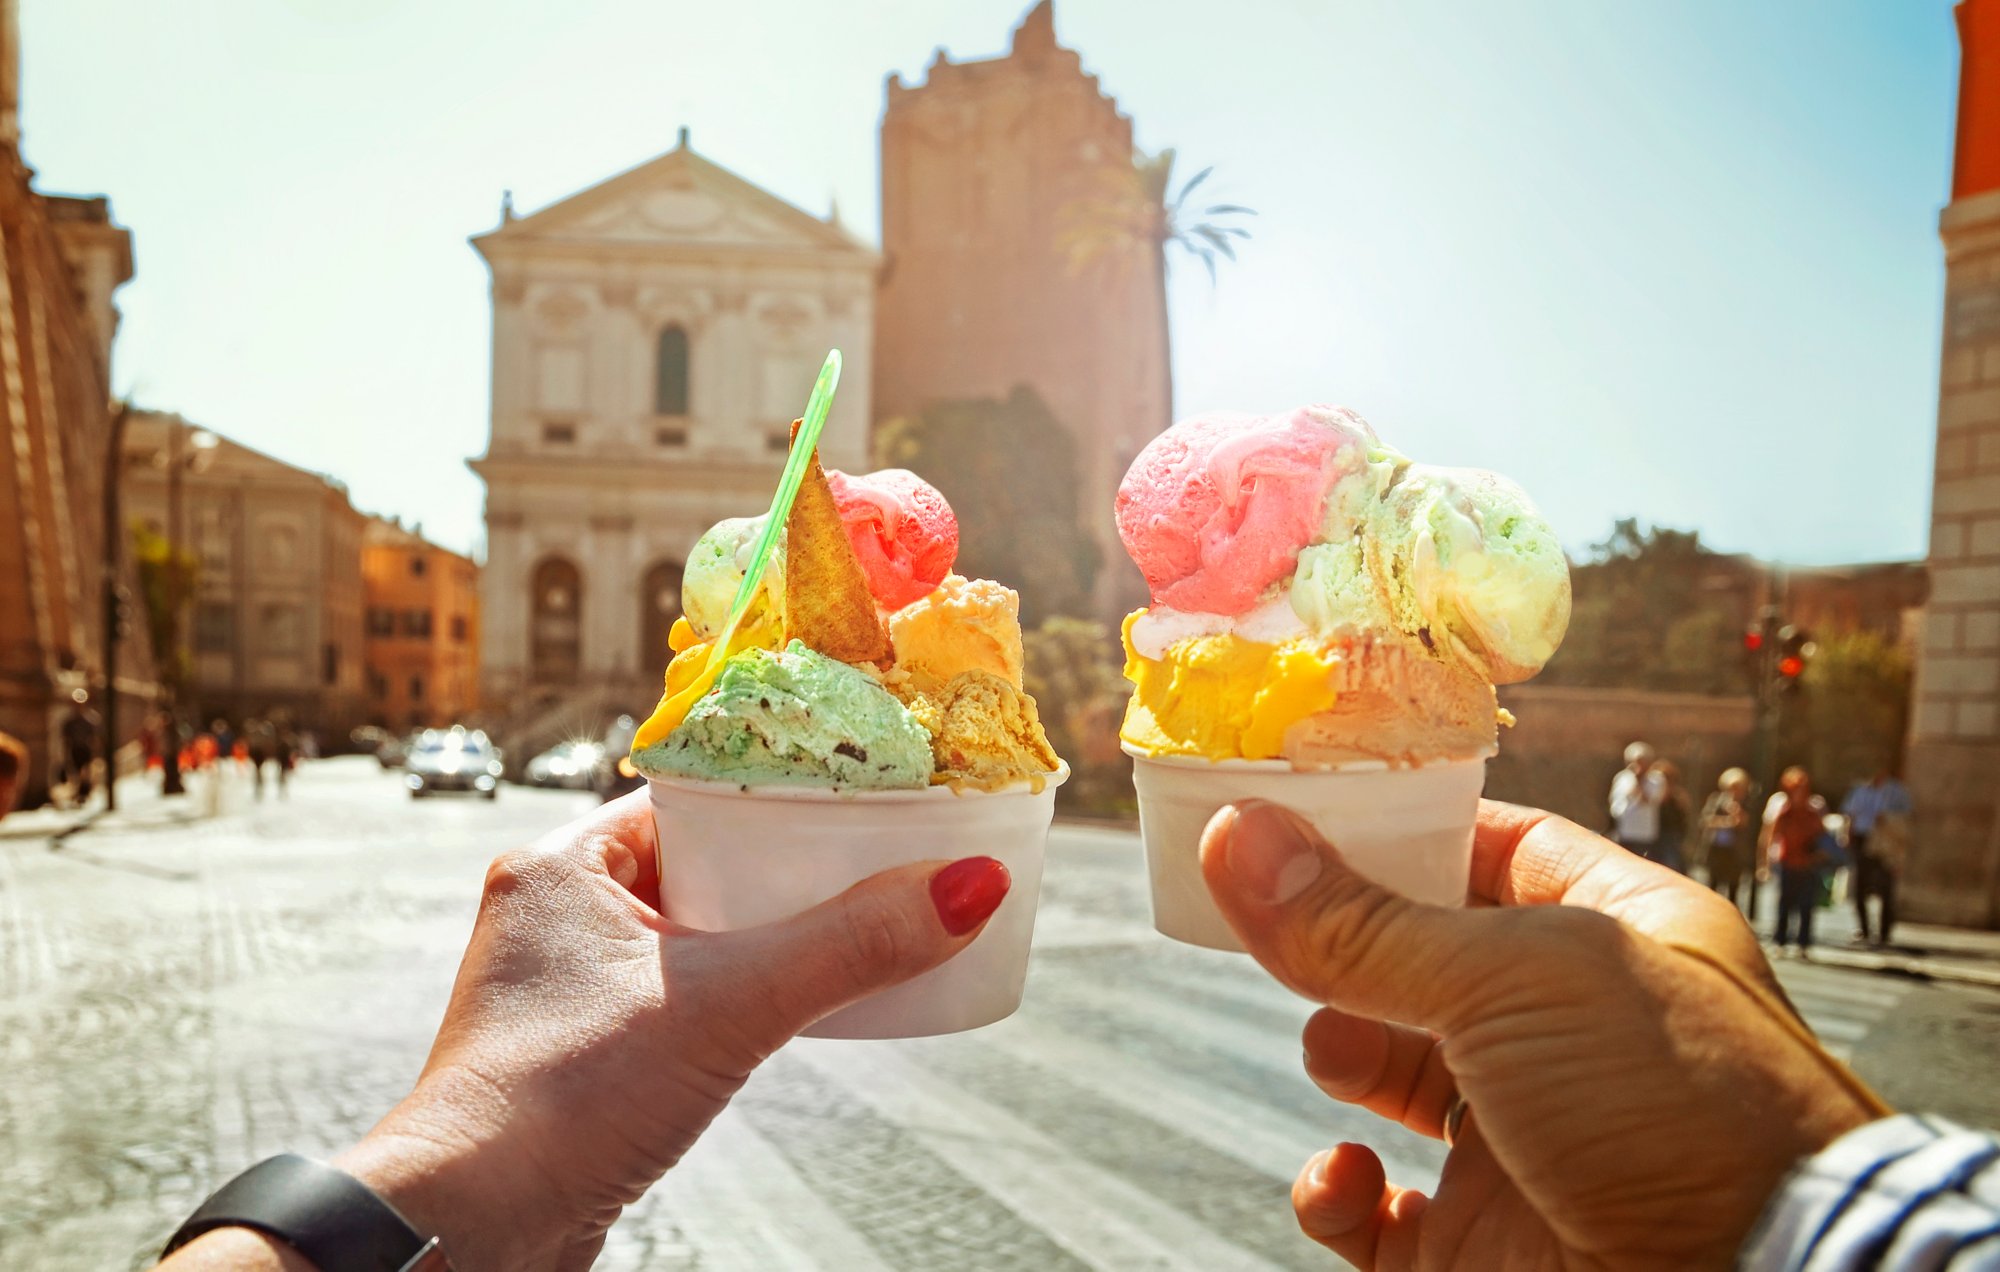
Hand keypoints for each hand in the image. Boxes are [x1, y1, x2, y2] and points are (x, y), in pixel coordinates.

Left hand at [163, 791, 1008, 1270]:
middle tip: (871, 861)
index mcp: (561, 864)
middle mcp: (554, 913)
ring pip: (693, 933)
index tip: (856, 790)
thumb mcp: (731, 1005)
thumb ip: (852, 944)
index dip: (778, 791)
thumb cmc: (562, 1102)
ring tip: (847, 931)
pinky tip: (786, 1009)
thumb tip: (970, 885)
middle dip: (786, 869)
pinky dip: (736, 994)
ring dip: (764, 935)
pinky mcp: (581, 1051)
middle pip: (703, 862)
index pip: (692, 795)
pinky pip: (680, 995)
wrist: (473, 1230)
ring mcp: (562, 986)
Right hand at [1201, 799, 1882, 1270]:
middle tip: (1278, 924)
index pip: (1496, 848)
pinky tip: (1346, 1179)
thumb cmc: (1683, 1113)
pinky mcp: (1482, 1245)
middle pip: (1424, 959)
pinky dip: (1337, 1191)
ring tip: (1336, 1051)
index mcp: (1616, 938)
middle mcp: (1571, 1034)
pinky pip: (1376, 1212)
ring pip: (1391, 1073)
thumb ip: (1366, 923)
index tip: (1303, 810)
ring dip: (1340, 1051)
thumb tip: (1236, 837)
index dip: (1404, 827)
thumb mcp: (1514, 981)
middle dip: (1347, 944)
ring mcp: (1524, 1142)